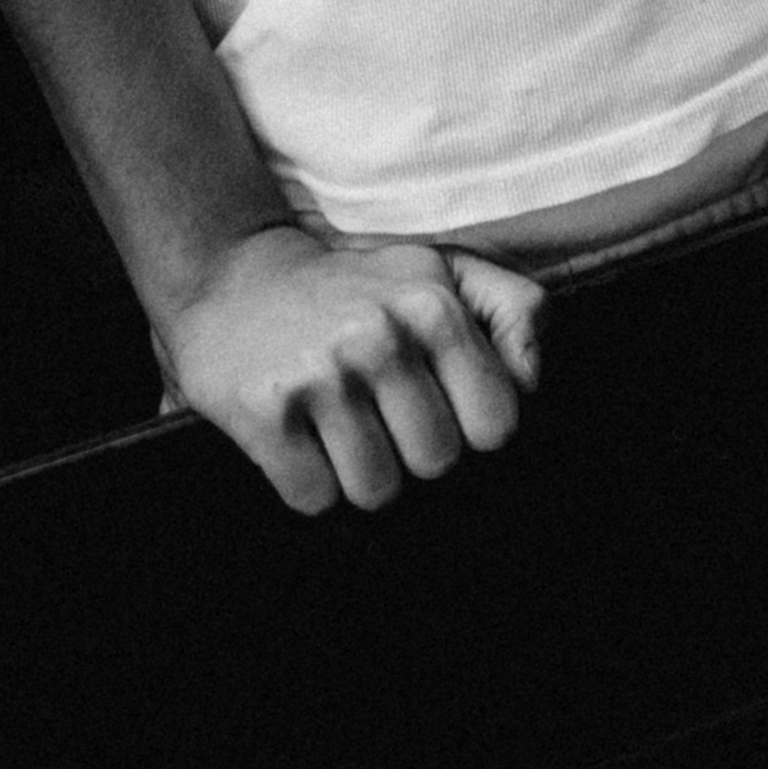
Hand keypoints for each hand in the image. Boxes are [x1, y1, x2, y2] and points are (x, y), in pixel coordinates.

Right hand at [157, 221, 542, 516]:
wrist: (233, 274)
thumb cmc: (356, 286)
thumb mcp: (440, 269)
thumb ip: (512, 307)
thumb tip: (533, 378)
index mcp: (433, 303)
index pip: (495, 423)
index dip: (470, 430)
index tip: (441, 409)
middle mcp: (379, 334)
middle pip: (435, 462)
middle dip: (410, 453)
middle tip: (378, 416)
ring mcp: (320, 374)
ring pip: (376, 491)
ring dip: (357, 474)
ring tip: (337, 427)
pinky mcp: (264, 411)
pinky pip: (314, 499)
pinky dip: (307, 484)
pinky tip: (297, 437)